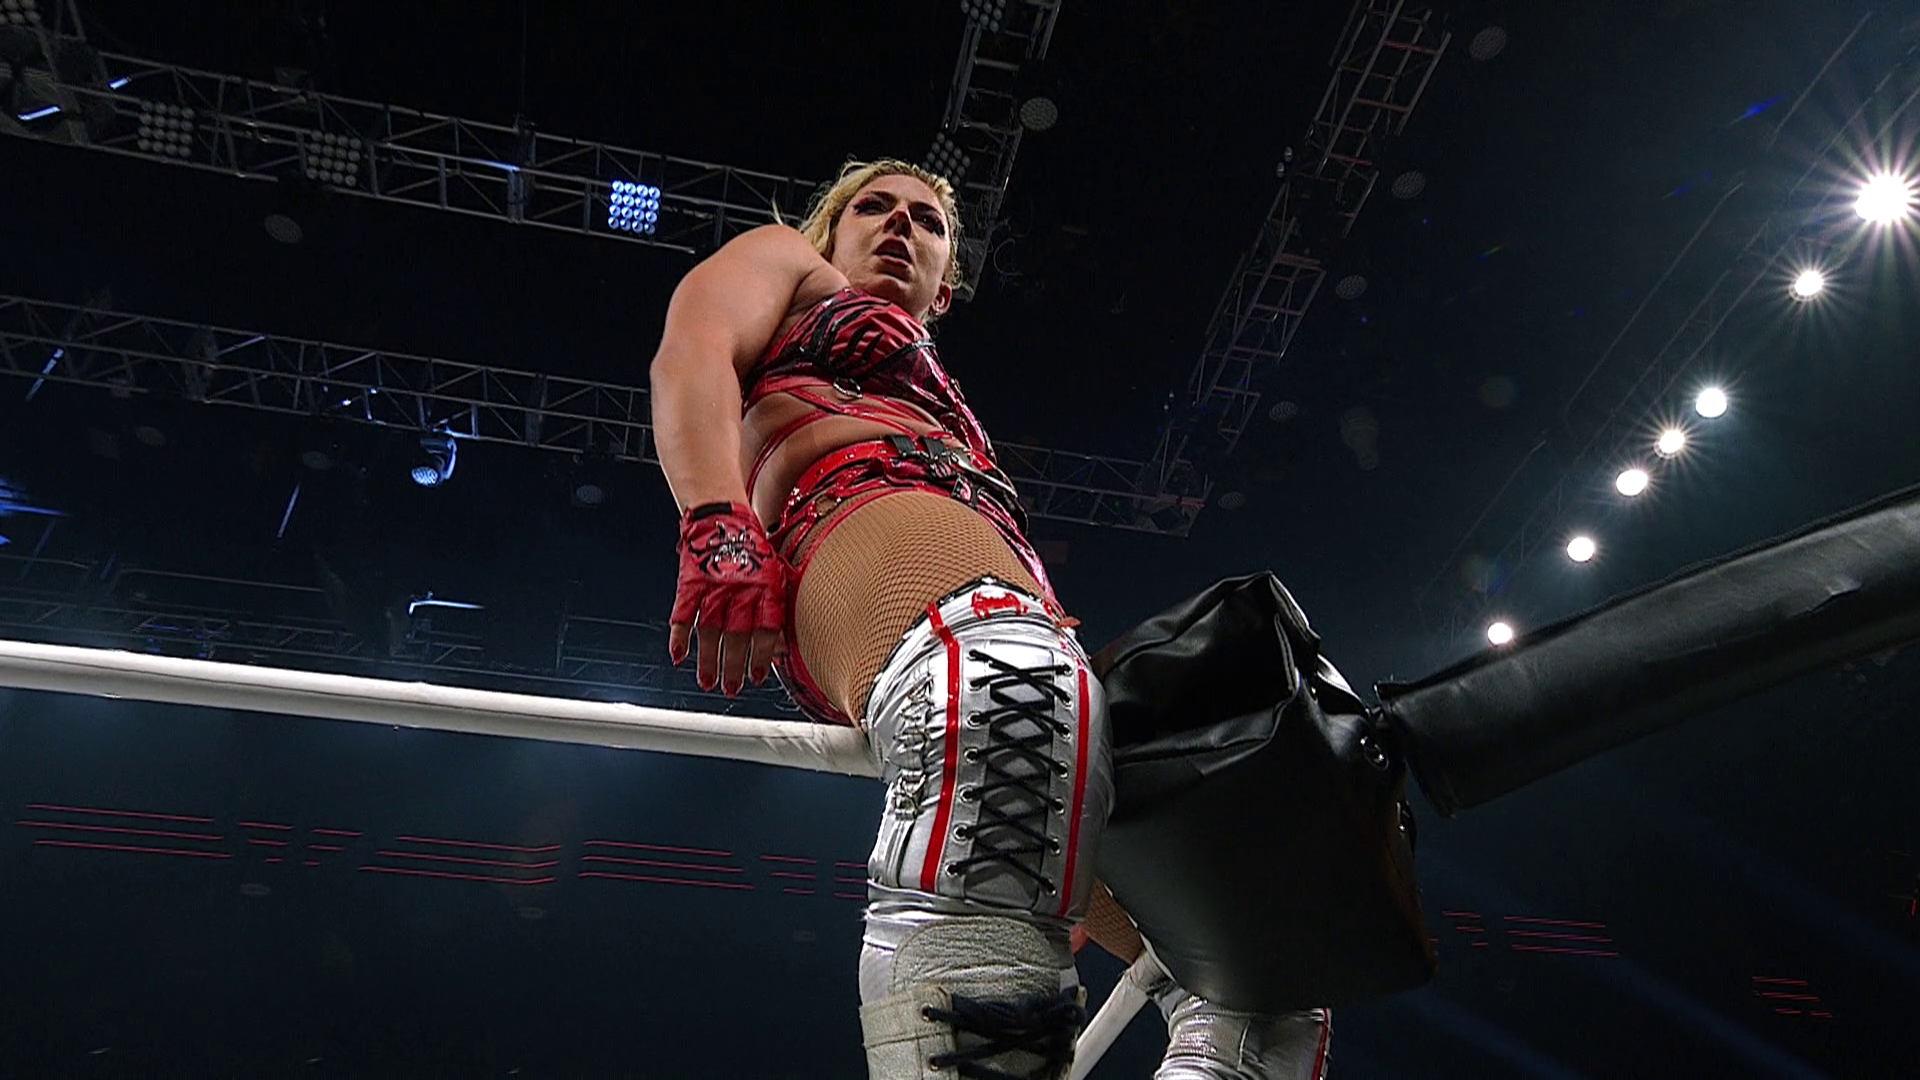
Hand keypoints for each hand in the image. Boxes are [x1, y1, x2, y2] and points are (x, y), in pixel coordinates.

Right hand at [668, 501, 788, 695]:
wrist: (722, 516)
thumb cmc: (751, 549)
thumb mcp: (774, 574)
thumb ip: (775, 608)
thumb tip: (781, 648)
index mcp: (767, 586)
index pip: (767, 628)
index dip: (762, 655)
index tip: (757, 677)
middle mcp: (741, 587)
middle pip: (738, 635)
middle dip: (734, 666)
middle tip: (731, 688)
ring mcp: (714, 585)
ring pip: (710, 630)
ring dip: (708, 660)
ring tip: (708, 681)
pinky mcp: (690, 581)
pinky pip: (683, 613)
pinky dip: (679, 636)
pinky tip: (678, 656)